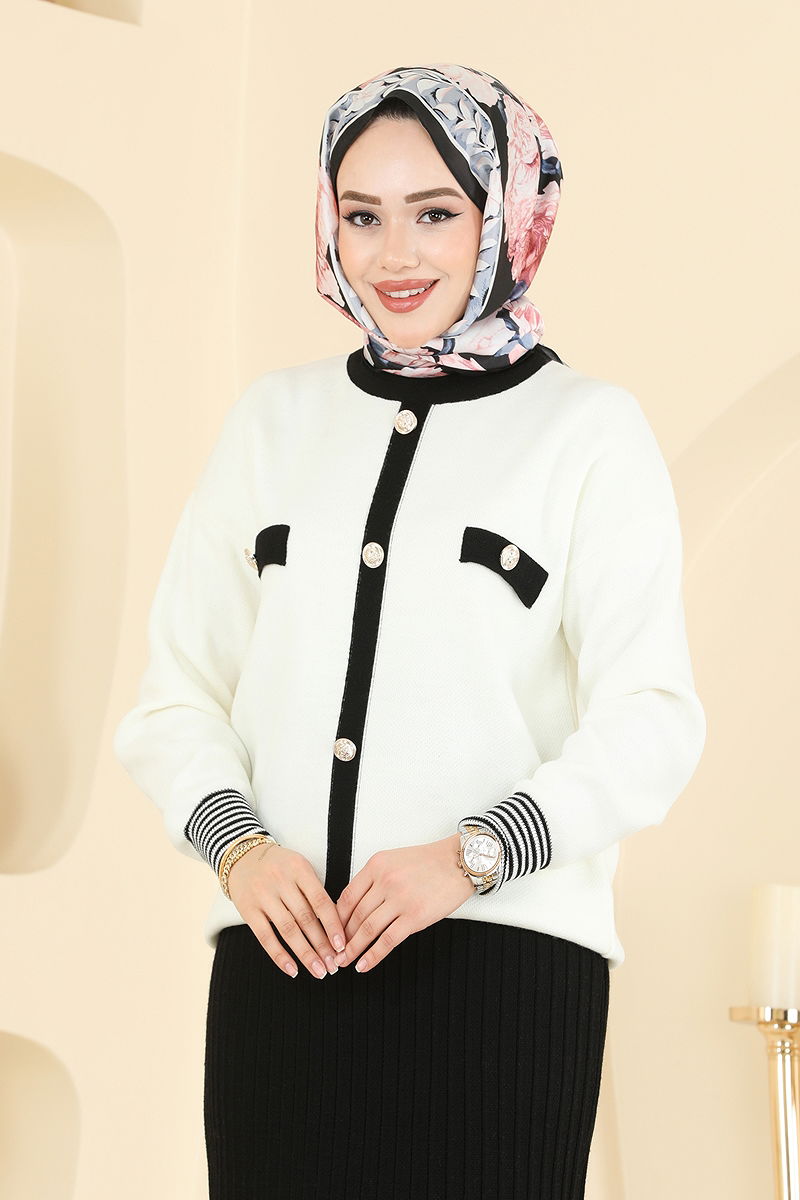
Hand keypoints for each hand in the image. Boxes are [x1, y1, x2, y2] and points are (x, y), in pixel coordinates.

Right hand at [227, 842, 346, 980]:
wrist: (242, 858)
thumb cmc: (279, 866)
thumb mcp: (299, 868)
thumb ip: (314, 892)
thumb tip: (335, 927)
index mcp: (299, 869)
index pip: (321, 901)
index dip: (333, 925)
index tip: (342, 946)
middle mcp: (281, 881)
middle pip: (306, 919)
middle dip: (322, 945)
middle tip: (334, 965)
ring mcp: (263, 896)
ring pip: (288, 930)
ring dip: (305, 954)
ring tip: (319, 970)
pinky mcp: (248, 910)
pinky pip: (265, 937)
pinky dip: (279, 956)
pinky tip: (292, 969)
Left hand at [332, 832, 474, 973]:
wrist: (459, 862)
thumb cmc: (430, 861)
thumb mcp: (394, 860)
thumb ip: (375, 879)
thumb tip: (357, 906)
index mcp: (376, 865)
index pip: (347, 896)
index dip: (335, 918)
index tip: (330, 931)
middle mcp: (385, 881)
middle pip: (354, 915)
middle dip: (341, 938)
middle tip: (334, 951)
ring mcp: (400, 900)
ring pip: (367, 930)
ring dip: (353, 949)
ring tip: (344, 961)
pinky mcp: (415, 917)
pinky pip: (387, 940)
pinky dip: (372, 956)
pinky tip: (364, 965)